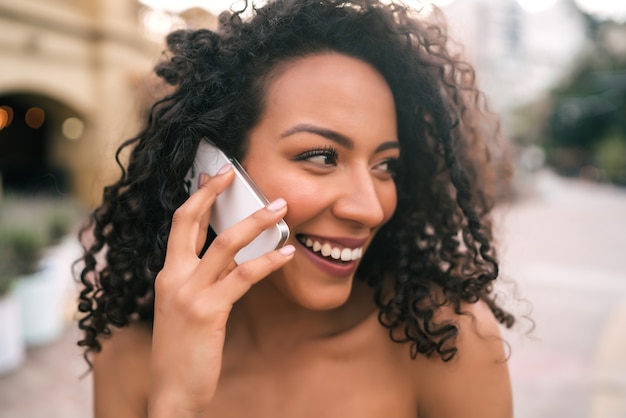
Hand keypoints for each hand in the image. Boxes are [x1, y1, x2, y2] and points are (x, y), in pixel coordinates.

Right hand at [148, 164, 293, 416]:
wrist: (172, 391)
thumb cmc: (184, 351)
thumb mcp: (185, 309)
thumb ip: (203, 281)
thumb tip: (231, 258)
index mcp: (167, 276)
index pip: (180, 227)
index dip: (196, 199)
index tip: (212, 178)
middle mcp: (172, 278)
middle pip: (189, 222)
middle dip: (213, 194)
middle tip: (236, 174)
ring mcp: (187, 293)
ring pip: (224, 243)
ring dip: (255, 222)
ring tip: (280, 208)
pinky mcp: (207, 311)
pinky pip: (243, 276)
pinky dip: (268, 261)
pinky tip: (287, 253)